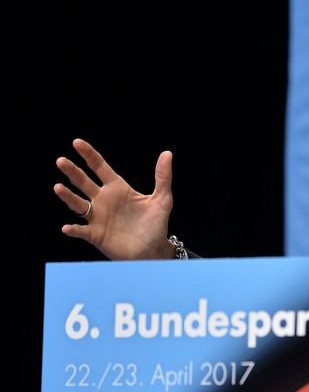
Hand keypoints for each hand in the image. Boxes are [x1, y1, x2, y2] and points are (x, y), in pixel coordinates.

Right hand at [54, 139, 174, 259]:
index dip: (89, 155)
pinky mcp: (95, 235)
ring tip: (58, 187)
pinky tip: (67, 227)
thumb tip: (167, 153)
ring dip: (68, 197)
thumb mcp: (162, 199)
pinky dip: (74, 229)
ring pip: (78, 204)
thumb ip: (162, 177)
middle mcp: (103, 200)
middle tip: (61, 161)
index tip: (76, 143)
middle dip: (72, 172)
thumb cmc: (156, 223)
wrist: (153, 249)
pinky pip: (81, 231)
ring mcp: (97, 217)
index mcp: (117, 188)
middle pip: (83, 182)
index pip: (99, 167)